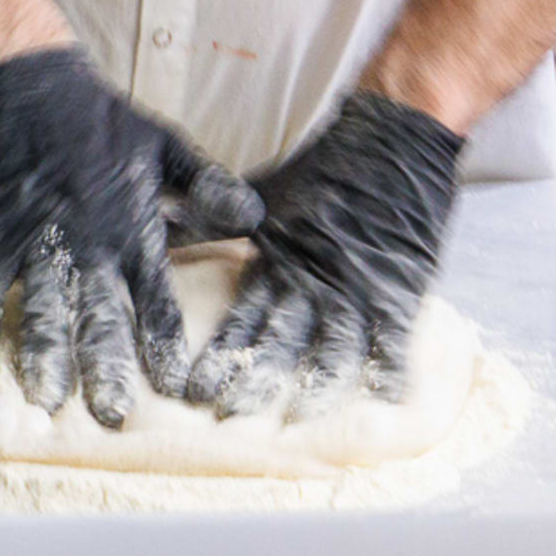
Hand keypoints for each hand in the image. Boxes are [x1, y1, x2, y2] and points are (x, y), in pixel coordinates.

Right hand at [0, 47, 259, 428]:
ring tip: (46, 401)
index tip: (174, 388)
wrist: (28, 84)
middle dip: (106, 367)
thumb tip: (256, 217)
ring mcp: (36, 242)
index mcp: (131, 227)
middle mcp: (86, 243)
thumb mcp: (165, 147)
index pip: (154, 298)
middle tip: (112, 416)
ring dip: (44, 356)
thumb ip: (207, 186)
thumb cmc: (102, 120)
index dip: (163, 344)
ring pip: (41, 309)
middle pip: (98, 315)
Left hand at [187, 88, 463, 419]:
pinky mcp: (398, 288)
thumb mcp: (265, 196)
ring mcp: (358, 288)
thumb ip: (214, 220)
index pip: (244, 317)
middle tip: (228, 413)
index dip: (222, 353)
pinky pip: (394, 336)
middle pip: (282, 340)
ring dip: (315, 384)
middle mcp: (316, 282)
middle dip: (256, 378)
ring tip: (297, 418)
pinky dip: (390, 368)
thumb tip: (158, 226)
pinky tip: (385, 401)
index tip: (194, 390)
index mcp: (281, 262)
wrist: (391, 136)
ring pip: (333, 347)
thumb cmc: (324, 169)